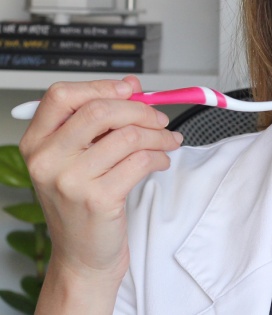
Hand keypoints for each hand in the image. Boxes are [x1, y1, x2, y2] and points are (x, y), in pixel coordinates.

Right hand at [18, 77, 182, 289]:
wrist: (82, 255)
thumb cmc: (82, 204)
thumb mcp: (80, 158)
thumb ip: (101, 120)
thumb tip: (131, 85)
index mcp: (36, 143)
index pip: (62, 95)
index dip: (101, 86)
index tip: (130, 90)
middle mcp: (46, 160)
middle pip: (100, 110)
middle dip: (140, 110)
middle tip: (159, 119)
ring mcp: (70, 180)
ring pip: (128, 135)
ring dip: (159, 135)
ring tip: (167, 142)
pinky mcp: (98, 199)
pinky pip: (141, 161)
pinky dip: (160, 156)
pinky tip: (160, 161)